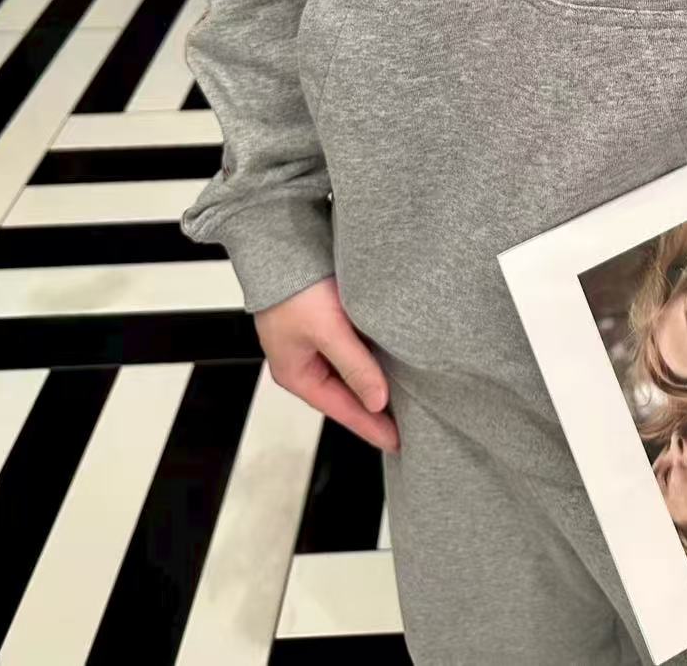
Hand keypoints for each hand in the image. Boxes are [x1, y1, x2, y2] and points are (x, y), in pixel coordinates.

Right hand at [256, 277, 399, 451]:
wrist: (282, 243)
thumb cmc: (295, 288)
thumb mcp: (328, 331)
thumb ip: (355, 366)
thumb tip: (378, 401)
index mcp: (296, 373)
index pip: (341, 410)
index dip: (370, 427)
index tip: (397, 442)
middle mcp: (303, 361)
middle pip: (344, 395)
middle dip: (372, 409)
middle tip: (405, 425)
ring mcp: (312, 341)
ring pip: (348, 371)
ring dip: (371, 383)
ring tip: (401, 397)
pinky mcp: (323, 321)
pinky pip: (350, 349)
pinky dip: (368, 359)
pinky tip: (387, 360)